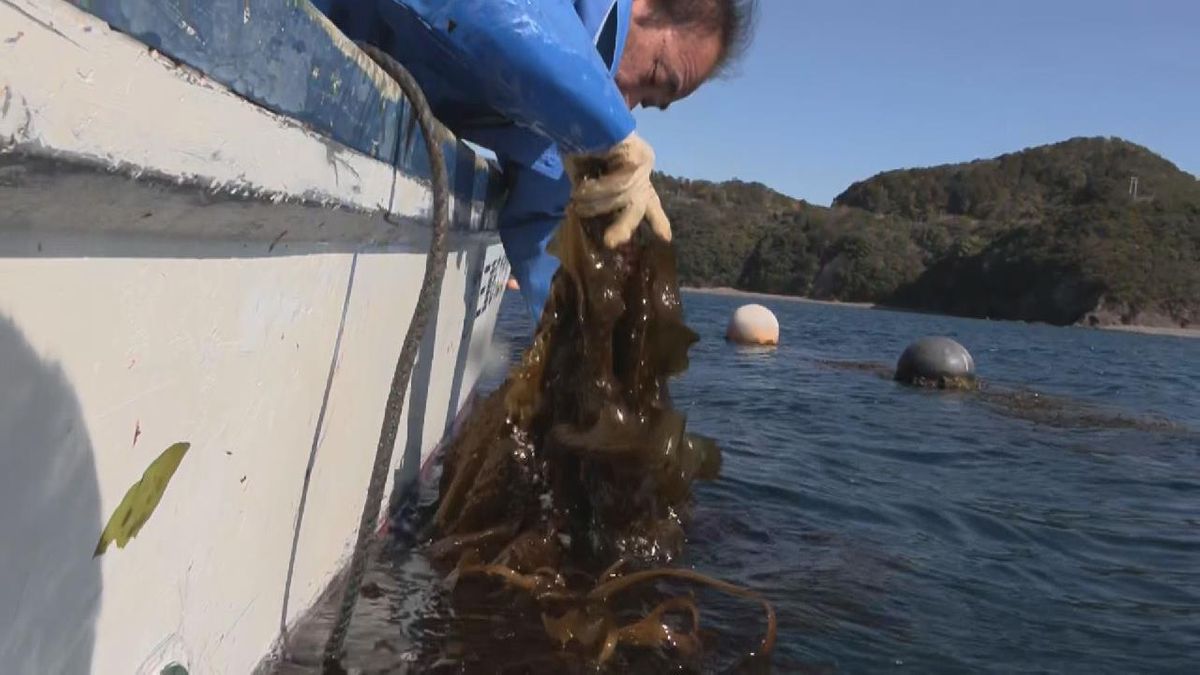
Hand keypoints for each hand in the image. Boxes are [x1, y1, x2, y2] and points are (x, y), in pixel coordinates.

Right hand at [564, 132, 671, 248]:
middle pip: (640, 206)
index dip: (658, 221)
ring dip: (596, 204)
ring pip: (623, 196)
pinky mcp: (638, 154)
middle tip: (610, 242)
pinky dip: (597, 190)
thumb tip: (596, 227)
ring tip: (577, 201)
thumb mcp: (587, 179)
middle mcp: (642, 169)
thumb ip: (595, 199)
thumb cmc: (580, 146)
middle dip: (625, 226)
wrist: (578, 116)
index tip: (666, 238)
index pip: (650, 202)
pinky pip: (619, 183)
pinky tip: (581, 188)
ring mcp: (643, 161)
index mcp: (634, 176)